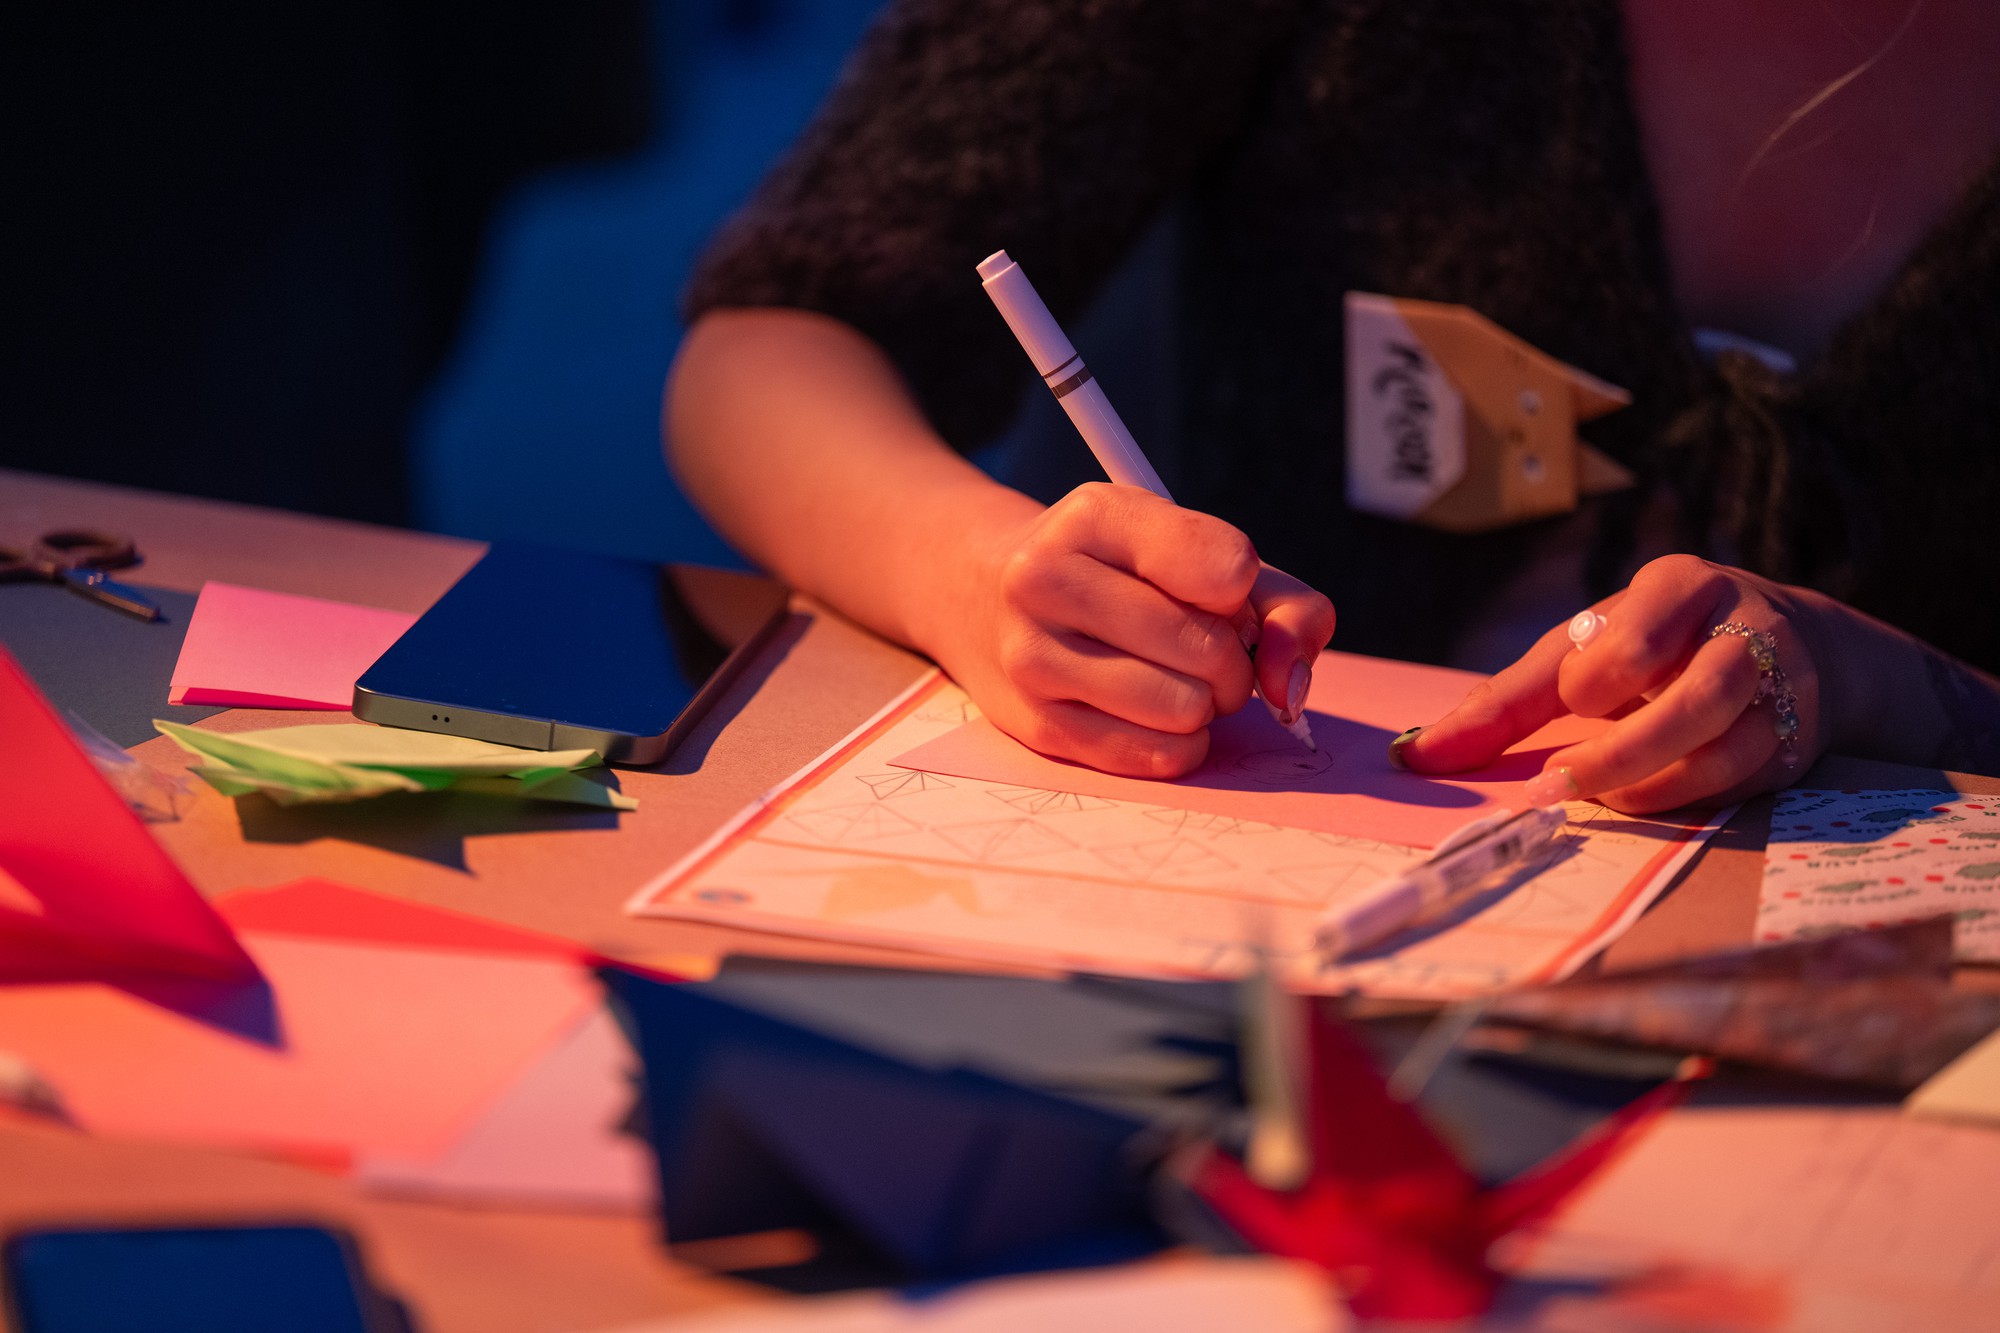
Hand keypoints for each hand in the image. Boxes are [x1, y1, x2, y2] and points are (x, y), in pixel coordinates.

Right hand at [932, 483, 1335, 777]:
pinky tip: (1155, 716)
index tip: (1217, 592)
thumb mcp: (1196, 553)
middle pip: (1210, 650)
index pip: (1227, 568)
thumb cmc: (1120, 576)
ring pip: (1185, 711)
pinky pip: (1155, 757)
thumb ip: (1281, 604)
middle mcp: (1047, 577)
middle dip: (1231, 662)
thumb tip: (1290, 686)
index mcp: (1096, 515)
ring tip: (1176, 680)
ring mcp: (1031, 654)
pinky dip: (1178, 745)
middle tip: (1204, 649)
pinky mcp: (1034, 721)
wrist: (987, 597)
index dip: (1243, 594)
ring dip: (1204, 707)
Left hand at [1397, 555, 1835, 811]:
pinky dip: (1687, 799)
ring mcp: (1783, 687)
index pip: (1642, 631)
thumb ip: (1505, 702)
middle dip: (1624, 749)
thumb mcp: (1581, 651)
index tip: (1573, 703)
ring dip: (1654, 782)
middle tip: (1557, 782)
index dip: (1598, 677)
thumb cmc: (1652, 648)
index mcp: (1679, 587)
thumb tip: (1416, 756)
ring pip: (1730, 743)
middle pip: (1700, 692)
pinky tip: (1641, 802)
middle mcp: (1744, 628)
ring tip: (1597, 799)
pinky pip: (1744, 780)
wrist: (1790, 651)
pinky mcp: (1795, 740)